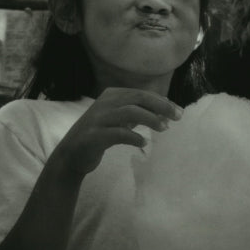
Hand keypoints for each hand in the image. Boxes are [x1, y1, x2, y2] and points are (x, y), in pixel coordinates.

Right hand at [48, 87, 182, 177]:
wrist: (71, 155)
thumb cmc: (100, 135)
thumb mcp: (120, 120)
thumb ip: (138, 113)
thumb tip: (165, 111)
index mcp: (112, 95)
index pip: (142, 94)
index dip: (162, 101)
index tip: (177, 111)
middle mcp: (104, 103)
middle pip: (138, 98)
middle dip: (161, 106)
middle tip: (178, 116)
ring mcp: (98, 118)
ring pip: (129, 112)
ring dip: (150, 119)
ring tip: (164, 128)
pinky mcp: (93, 136)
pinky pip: (118, 133)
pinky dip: (133, 137)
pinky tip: (144, 142)